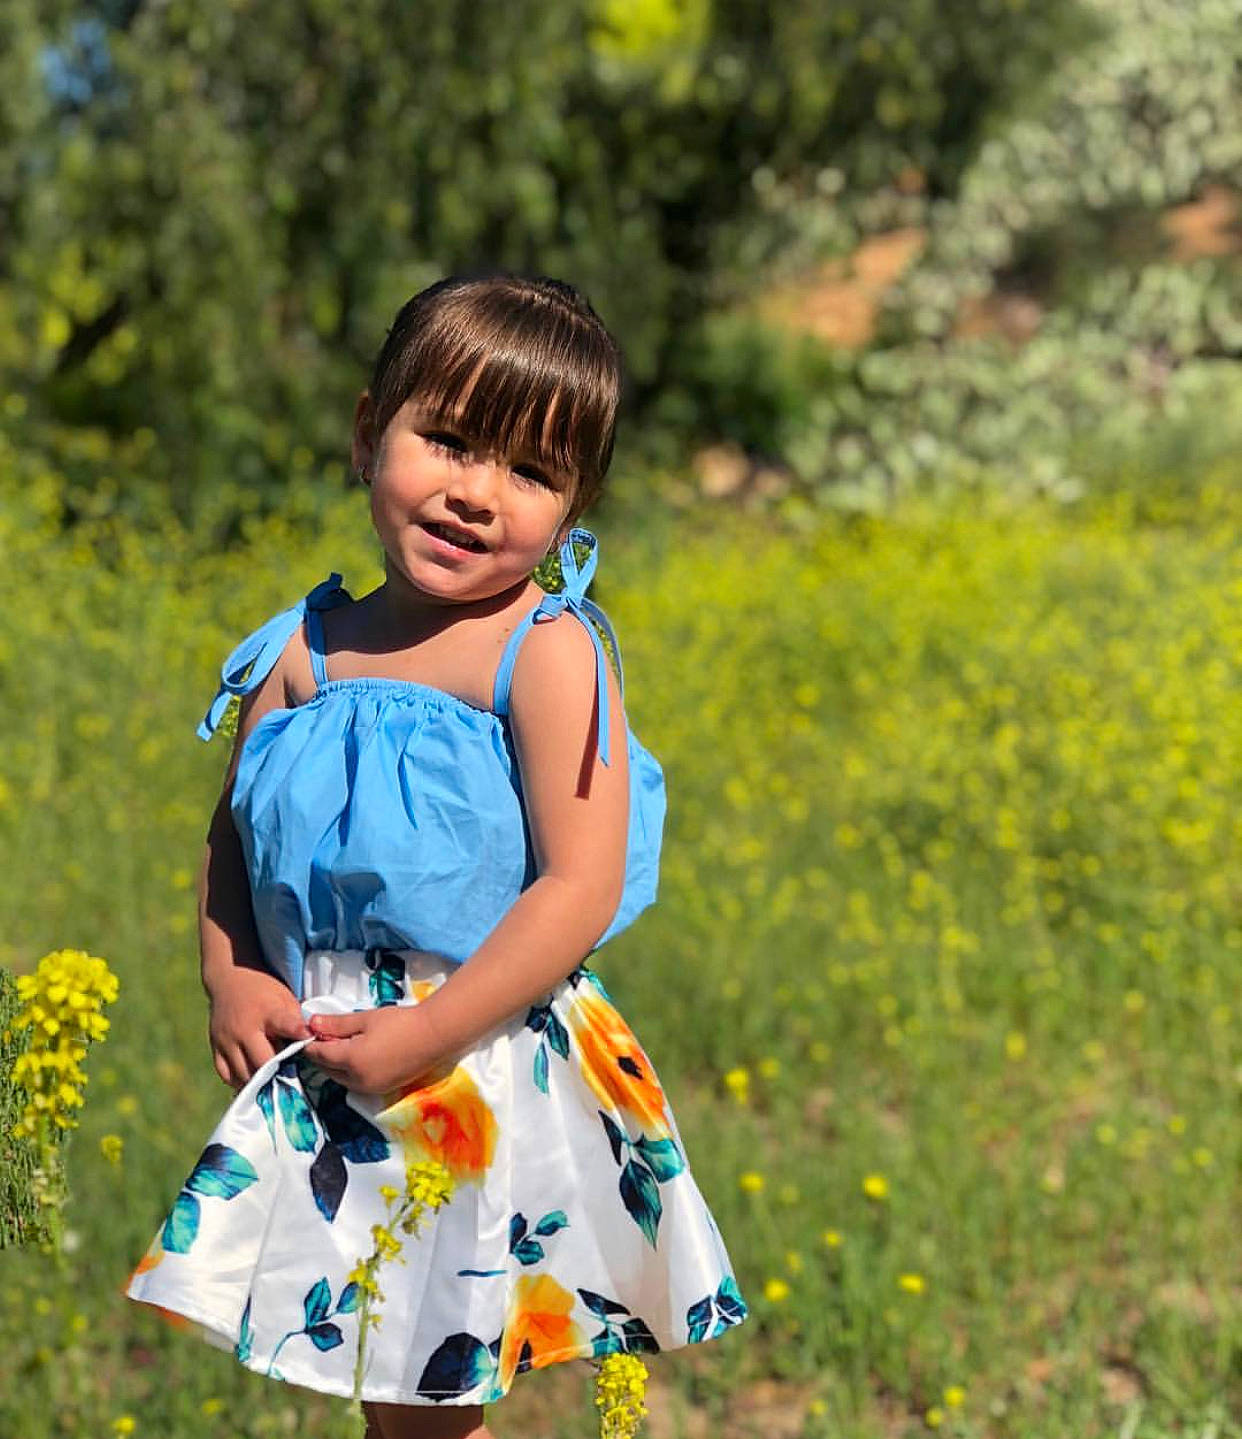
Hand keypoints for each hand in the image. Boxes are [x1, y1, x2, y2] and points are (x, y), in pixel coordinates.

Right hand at [206, 964, 312, 1089]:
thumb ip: (295, 1021)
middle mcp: (244, 1029)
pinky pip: (227, 1075)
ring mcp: (227, 1040)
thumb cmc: (264, 990)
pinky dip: (240, 1082)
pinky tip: (254, 1082)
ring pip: (244, 1074)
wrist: (229, 978)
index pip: (285, 1025)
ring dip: (261, 1082)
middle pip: (263, 1062)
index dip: (298, 1034)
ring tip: (274, 1083)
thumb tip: (310, 1043)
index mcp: (267, 1012)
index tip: (309, 1041)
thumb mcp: (284, 997)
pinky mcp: (215, 1048)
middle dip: (279, 1072)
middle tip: (291, 1078)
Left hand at [302, 1004, 445, 1095]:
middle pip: (328, 1071)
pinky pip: (358, 1083)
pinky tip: (360, 1054)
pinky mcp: (383, 1089)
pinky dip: (352, 1071)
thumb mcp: (365, 1019)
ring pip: (343, 1079)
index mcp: (351, 1061)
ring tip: (343, 1043)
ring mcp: (372, 1088)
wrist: (434, 1035)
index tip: (308, 1032)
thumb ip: (337, 1024)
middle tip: (325, 1035)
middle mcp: (358, 1081)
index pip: (320, 1055)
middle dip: (323, 1055)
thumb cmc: (400, 1022)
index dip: (311, 1044)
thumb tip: (312, 1023)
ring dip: (337, 1065)